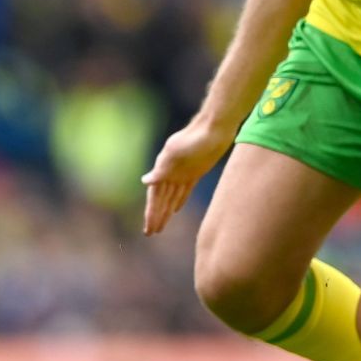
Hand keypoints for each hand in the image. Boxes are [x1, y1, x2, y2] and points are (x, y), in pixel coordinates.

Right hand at [140, 119, 233, 235]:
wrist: (215, 128)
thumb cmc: (195, 137)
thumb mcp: (176, 152)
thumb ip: (162, 168)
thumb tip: (145, 182)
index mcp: (163, 167)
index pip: (154, 195)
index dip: (151, 212)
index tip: (148, 228)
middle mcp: (170, 172)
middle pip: (160, 199)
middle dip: (155, 215)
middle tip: (150, 233)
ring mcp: (182, 173)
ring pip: (171, 197)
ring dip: (165, 211)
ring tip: (160, 227)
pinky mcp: (195, 173)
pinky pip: (183, 191)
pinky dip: (178, 201)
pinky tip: (175, 210)